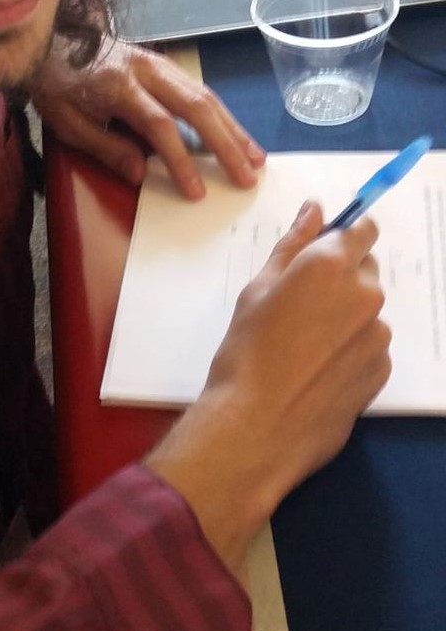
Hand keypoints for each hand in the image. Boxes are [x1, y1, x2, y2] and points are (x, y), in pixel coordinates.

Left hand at [29, 41, 264, 198]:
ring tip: (256, 159)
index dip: (180, 159)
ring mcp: (158, 63)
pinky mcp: (164, 64)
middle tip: (246, 177)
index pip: (159, 124)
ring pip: (206, 94)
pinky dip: (223, 114)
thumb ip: (104, 146)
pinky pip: (200, 89)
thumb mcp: (66, 121)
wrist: (56, 36)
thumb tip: (141, 174)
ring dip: (233, 128)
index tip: (196, 191)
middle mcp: (145, 71)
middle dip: (225, 144)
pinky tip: (235, 134)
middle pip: (196, 106)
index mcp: (117, 85)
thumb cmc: (57, 84)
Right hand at [145, 200, 390, 577]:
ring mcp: (378, 334)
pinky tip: (317, 366)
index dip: (346, 235)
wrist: (259, 422)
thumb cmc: (247, 349)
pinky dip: (351, 347)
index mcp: (331, 265)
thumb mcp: (259, 288)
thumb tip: (314, 208)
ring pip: (367, 310)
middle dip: (341, 276)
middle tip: (301, 302)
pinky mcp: (382, 369)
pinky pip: (370, 345)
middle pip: (366, 269)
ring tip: (304, 341)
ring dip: (346, 314)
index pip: (363, 230)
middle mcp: (365, 294)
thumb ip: (293, 243)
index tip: (327, 247)